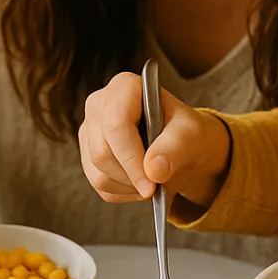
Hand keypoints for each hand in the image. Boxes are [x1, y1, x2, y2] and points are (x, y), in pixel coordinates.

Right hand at [78, 71, 230, 208]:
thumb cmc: (185, 131)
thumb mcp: (191, 134)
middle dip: (132, 177)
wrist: (180, 144)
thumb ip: (175, 148)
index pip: (116, 126)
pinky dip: (122, 192)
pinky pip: (98, 183)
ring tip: (151, 182)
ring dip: (128, 187)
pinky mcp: (87, 152)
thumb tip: (154, 170)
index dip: (131, 159)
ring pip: (98, 173)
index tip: (152, 184)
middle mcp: (98, 104)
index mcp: (124, 86)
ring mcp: (88, 129)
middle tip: (155, 188)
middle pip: (102, 153)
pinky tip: (139, 182)